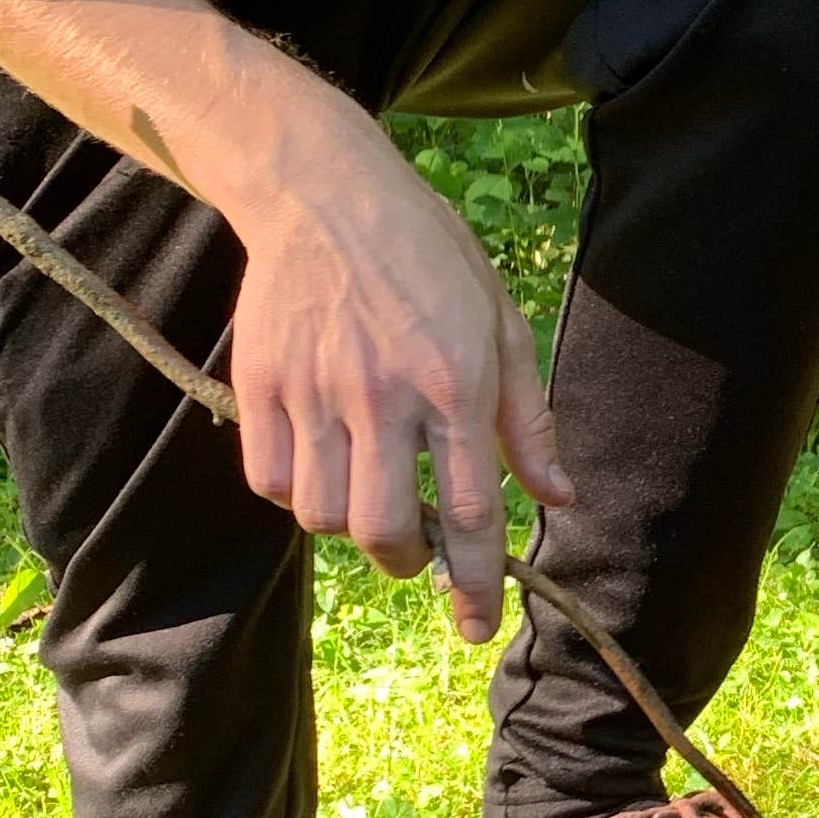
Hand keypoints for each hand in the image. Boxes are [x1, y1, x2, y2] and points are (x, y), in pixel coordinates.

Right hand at [228, 127, 571, 642]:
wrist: (324, 191)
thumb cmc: (428, 256)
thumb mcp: (500, 321)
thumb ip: (528, 419)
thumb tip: (558, 498)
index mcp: (457, 381)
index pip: (473, 511)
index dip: (476, 583)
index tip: (476, 625)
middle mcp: (385, 393)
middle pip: (387, 531)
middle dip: (406, 562)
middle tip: (415, 548)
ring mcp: (316, 389)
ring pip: (323, 515)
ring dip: (348, 527)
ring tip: (366, 494)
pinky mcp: (261, 383)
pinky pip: (270, 481)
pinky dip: (293, 492)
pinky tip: (317, 464)